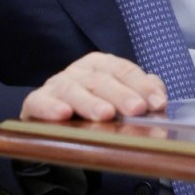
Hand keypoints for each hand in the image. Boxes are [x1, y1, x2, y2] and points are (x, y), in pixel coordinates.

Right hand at [20, 52, 166, 121]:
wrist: (57, 128)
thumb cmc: (94, 110)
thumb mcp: (119, 100)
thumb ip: (141, 94)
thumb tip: (159, 97)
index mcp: (101, 65)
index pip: (124, 71)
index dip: (143, 86)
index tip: (159, 103)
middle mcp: (79, 71)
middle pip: (102, 80)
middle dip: (122, 94)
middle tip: (137, 109)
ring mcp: (56, 85)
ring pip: (73, 90)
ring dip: (90, 102)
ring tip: (105, 114)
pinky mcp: (34, 102)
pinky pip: (39, 102)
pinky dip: (50, 108)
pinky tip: (63, 114)